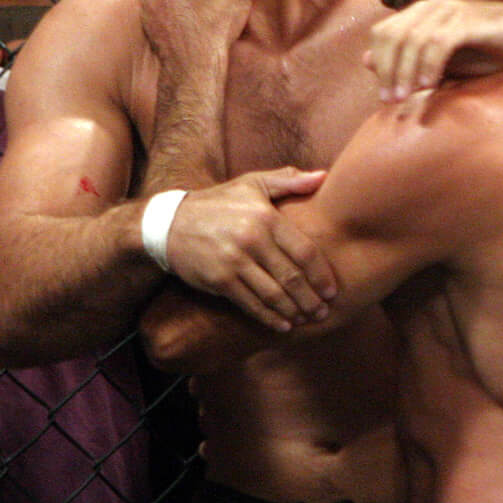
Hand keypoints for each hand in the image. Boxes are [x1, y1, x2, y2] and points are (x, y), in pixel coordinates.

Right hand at [161, 167, 335, 329]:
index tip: (332, 290)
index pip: (304, 251)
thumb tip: (324, 177)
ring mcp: (234, 261)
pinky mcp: (219, 280)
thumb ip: (288, 180)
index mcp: (265, 216)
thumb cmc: (218, 204)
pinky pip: (251, 304)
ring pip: (273, 295)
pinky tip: (283, 325)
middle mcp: (251, 239)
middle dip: (311, 299)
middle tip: (324, 312)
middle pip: (292, 277)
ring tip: (307, 319)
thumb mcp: (251, 184)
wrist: (170, 224)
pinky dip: (270, 318)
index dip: (322, 275)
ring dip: (294, 312)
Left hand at [365, 0, 502, 101]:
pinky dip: (430, 65)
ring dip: (406, 72)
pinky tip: (431, 86)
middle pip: (393, 36)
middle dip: (388, 71)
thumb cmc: (489, 48)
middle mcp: (432, 7)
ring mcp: (450, 10)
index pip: (383, 34)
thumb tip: (366, 61)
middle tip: (391, 101)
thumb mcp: (443, 59)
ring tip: (406, 98)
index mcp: (422, 13)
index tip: (385, 96)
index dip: (379, 64)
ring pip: (413, 40)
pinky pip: (439, 42)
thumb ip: (409, 59)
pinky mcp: (469, 20)